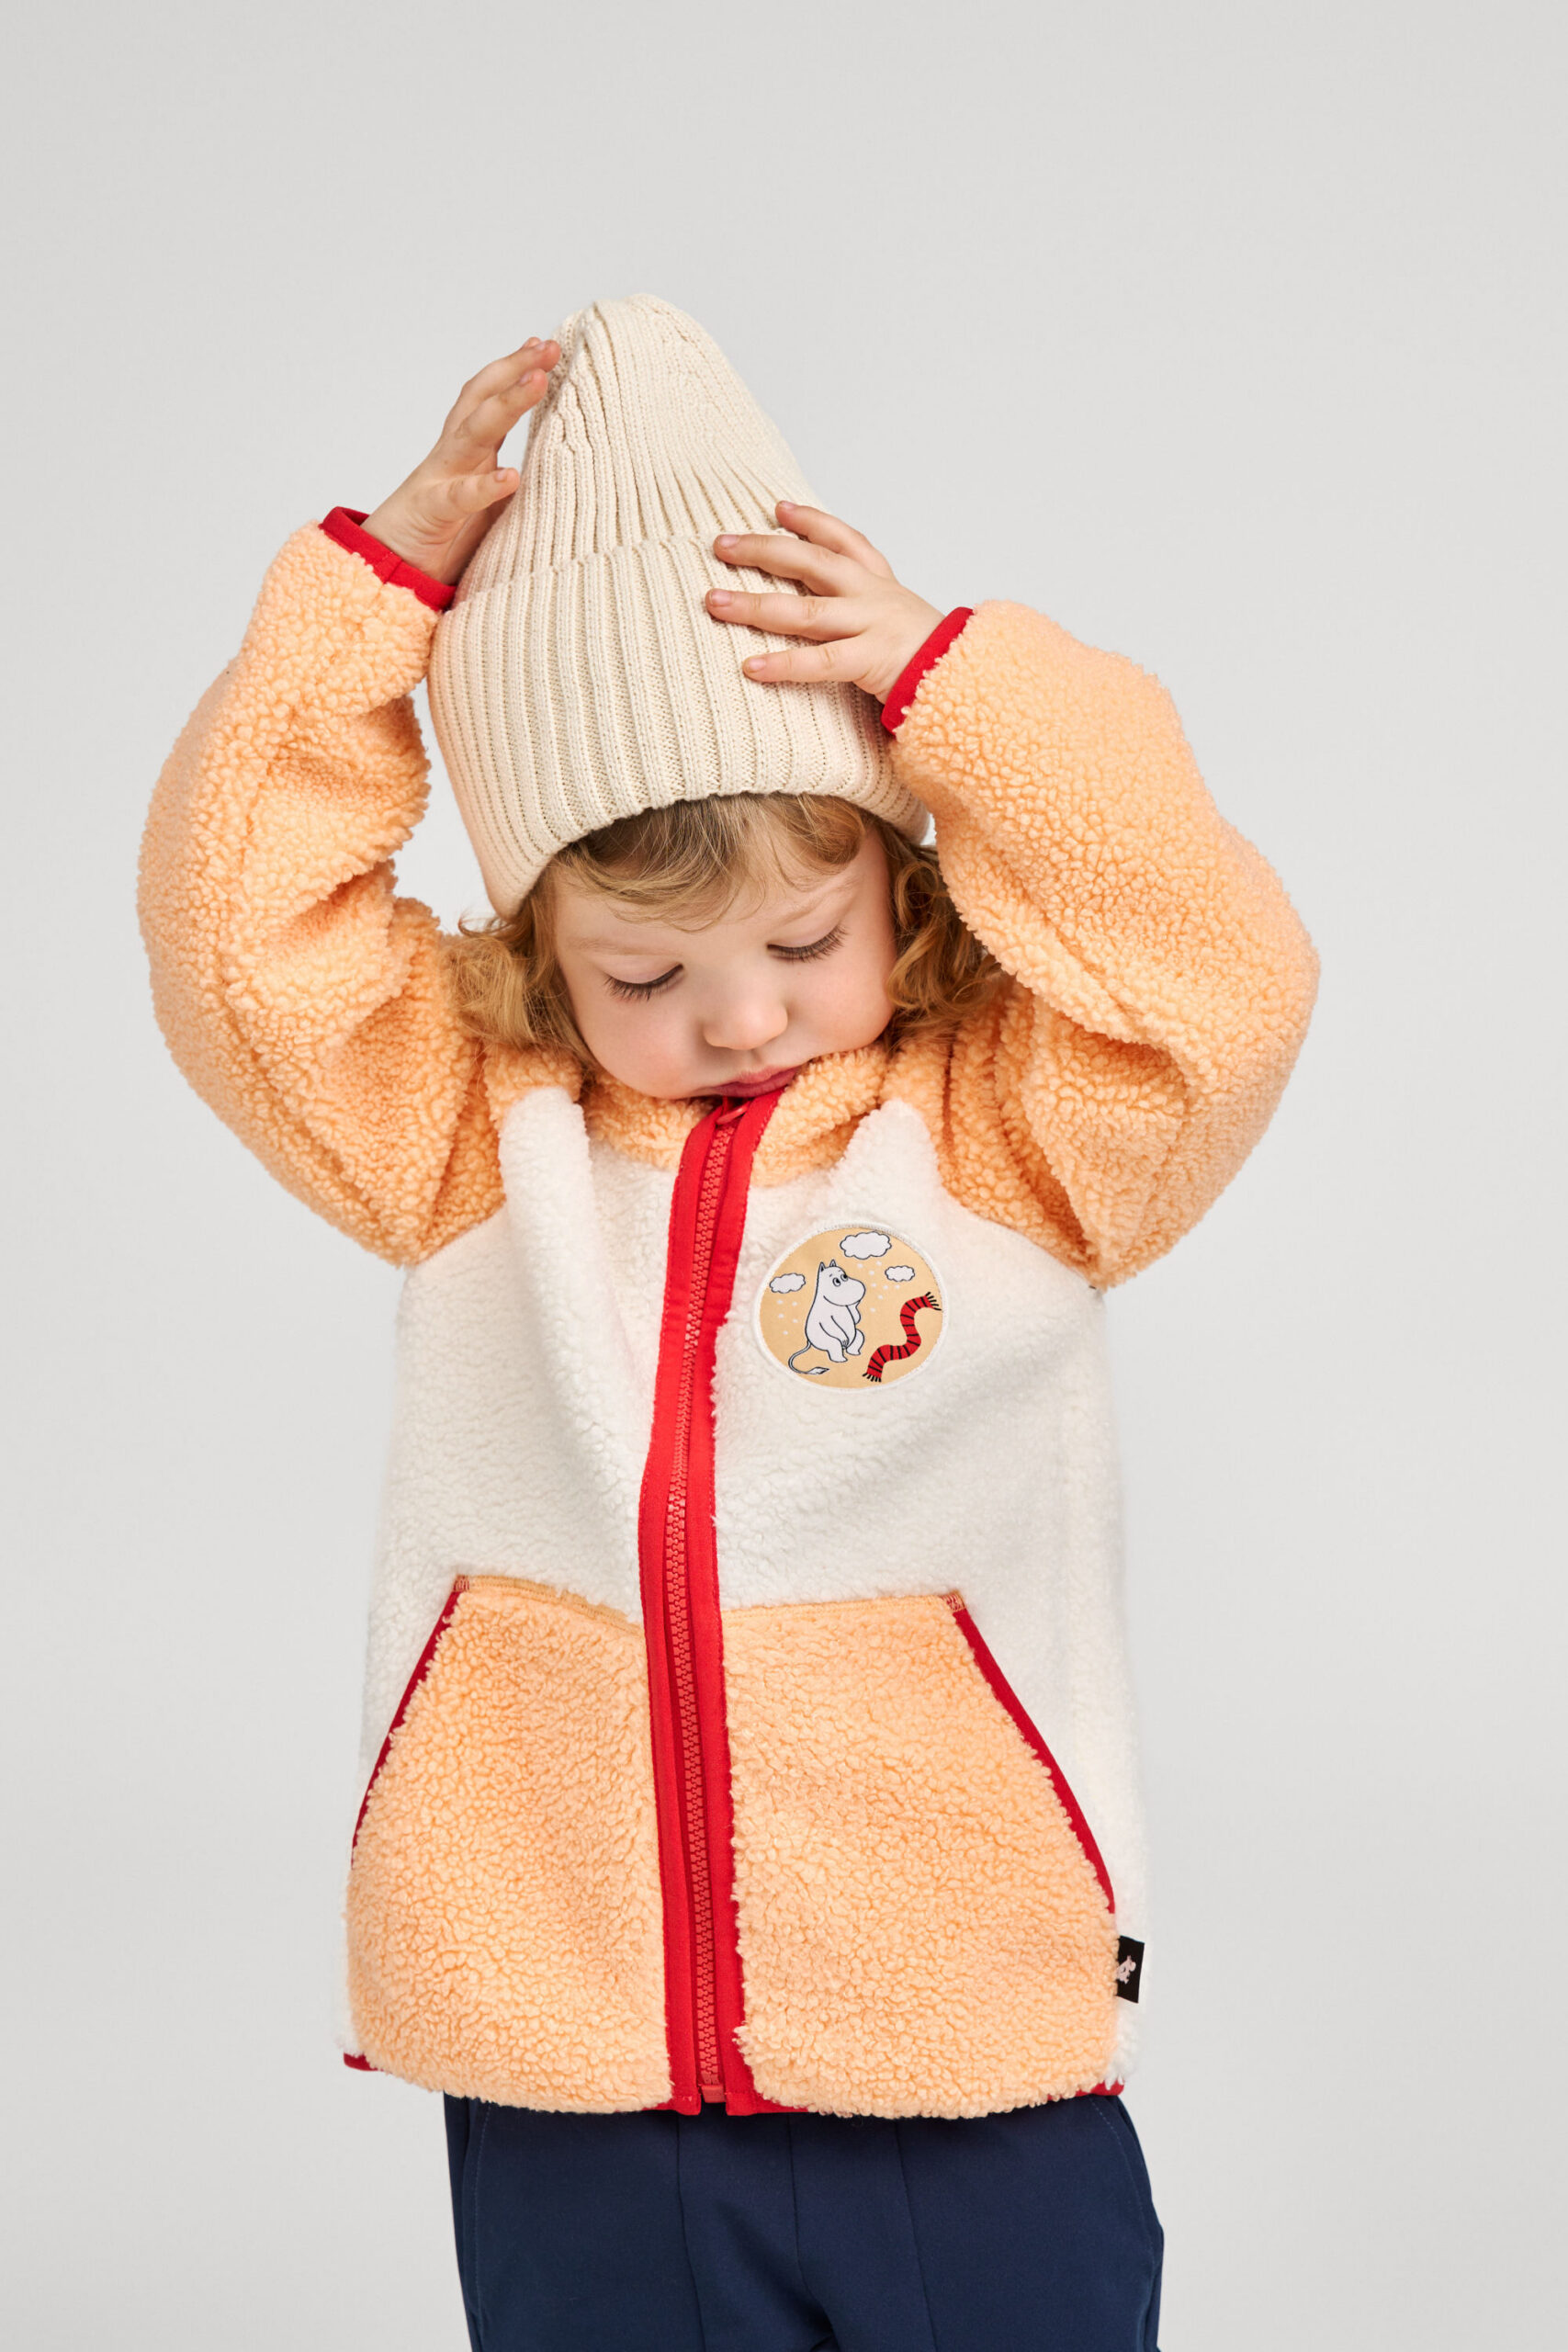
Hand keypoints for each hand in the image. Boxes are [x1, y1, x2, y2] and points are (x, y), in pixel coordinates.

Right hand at [360, 339, 560, 584]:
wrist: (385, 572)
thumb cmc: (440, 539)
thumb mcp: (484, 505)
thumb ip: (510, 485)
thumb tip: (556, 479)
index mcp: (468, 453)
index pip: (490, 399)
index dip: (515, 370)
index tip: (544, 346)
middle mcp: (454, 456)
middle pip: (483, 400)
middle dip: (515, 369)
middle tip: (548, 346)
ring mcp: (440, 480)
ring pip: (475, 432)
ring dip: (507, 403)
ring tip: (538, 381)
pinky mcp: (432, 514)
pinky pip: (459, 496)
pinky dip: (484, 487)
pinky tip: (511, 476)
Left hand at [705, 504, 942, 702]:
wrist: (972, 681)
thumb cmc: (929, 657)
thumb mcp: (899, 618)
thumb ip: (866, 607)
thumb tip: (828, 603)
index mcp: (881, 583)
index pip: (843, 540)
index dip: (809, 521)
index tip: (777, 509)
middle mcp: (873, 596)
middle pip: (811, 563)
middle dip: (762, 550)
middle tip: (720, 546)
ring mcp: (871, 625)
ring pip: (803, 611)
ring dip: (754, 606)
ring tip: (714, 603)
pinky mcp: (871, 660)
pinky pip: (820, 661)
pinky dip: (783, 663)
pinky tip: (750, 666)